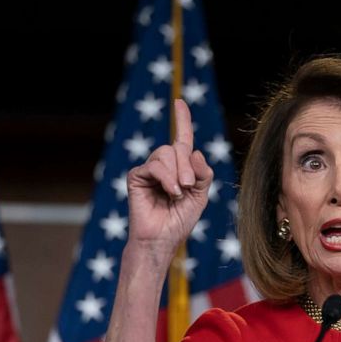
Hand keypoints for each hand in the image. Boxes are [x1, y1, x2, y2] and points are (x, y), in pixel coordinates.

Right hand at [125, 99, 212, 264]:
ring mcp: (149, 170)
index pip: (182, 139)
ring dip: (177, 173)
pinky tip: (170, 192)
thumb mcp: (201, 195)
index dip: (182, 119)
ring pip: (166, 153)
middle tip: (189, 187)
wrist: (163, 239)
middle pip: (177, 147)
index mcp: (180, 168)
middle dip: (187, 166)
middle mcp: (164, 165)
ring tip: (178, 192)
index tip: (180, 102)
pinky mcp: (136, 176)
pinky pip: (154, 165)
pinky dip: (166, 178)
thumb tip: (195, 152)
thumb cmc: (180, 220)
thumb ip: (203, 173)